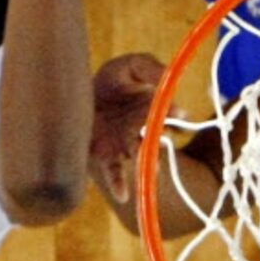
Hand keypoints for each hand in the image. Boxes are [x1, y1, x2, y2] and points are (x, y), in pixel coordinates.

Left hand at [89, 53, 167, 204]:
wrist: (79, 92)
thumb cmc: (113, 81)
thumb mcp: (133, 66)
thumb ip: (150, 67)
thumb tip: (168, 74)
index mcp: (151, 109)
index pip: (167, 113)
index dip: (174, 114)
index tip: (180, 115)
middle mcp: (141, 129)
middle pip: (154, 134)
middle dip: (163, 138)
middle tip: (168, 139)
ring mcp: (123, 144)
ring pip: (138, 154)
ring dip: (148, 162)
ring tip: (155, 169)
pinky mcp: (104, 155)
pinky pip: (113, 171)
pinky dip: (119, 183)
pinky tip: (123, 195)